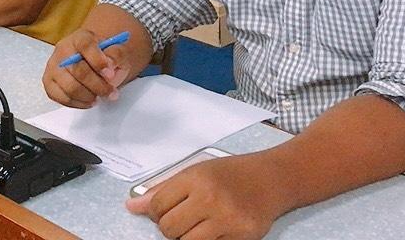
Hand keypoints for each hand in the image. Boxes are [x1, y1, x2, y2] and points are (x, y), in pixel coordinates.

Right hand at [41, 28, 129, 108]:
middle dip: (98, 85)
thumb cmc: (104, 58)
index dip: (98, 61)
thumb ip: (116, 55)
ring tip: (101, 96)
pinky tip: (89, 99)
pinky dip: (79, 103)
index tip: (111, 74)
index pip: (85, 45)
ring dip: (89, 96)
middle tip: (111, 92)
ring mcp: (53, 67)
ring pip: (70, 87)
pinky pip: (62, 98)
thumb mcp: (118, 52)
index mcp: (81, 37)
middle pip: (78, 70)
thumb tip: (110, 64)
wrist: (93, 63)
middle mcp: (63, 50)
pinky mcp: (49, 83)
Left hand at [125, 154, 288, 239]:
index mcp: (196, 178)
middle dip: (170, 228)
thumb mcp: (196, 172)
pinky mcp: (242, 237)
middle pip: (169, 229)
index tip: (165, 211)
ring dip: (187, 238)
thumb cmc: (231, 174)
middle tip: (183, 219)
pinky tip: (214, 229)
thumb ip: (163, 189)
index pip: (157, 205)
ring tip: (198, 225)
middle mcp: (211, 198)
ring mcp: (227, 220)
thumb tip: (132, 207)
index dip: (156, 212)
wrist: (272, 179)